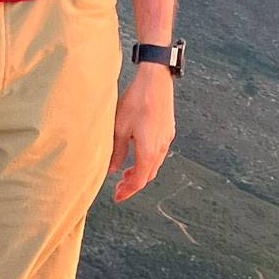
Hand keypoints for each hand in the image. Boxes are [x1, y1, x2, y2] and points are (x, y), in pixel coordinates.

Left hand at [107, 65, 174, 200]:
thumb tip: (111, 170)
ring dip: (141, 171)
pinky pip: (159, 152)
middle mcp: (161, 148)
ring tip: (126, 172)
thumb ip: (116, 152)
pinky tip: (137, 152)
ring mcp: (166, 138)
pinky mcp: (168, 130)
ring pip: (154, 163)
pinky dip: (147, 159)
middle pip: (148, 174)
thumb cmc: (135, 102)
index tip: (116, 197)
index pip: (139, 181)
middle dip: (133, 183)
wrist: (155, 80)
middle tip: (119, 187)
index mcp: (148, 151)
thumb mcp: (119, 128)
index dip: (128, 191)